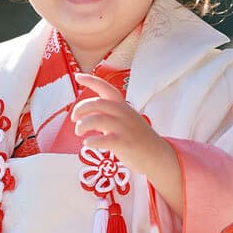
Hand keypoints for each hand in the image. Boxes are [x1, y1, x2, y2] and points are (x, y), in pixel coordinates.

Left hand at [71, 73, 183, 215]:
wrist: (158, 155)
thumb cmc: (137, 138)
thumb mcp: (125, 120)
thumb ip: (107, 114)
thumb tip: (87, 112)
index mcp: (123, 106)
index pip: (106, 88)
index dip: (91, 81)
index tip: (78, 76)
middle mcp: (124, 114)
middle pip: (97, 103)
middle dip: (80, 108)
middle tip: (74, 119)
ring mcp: (125, 128)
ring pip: (97, 120)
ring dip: (83, 125)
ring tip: (79, 133)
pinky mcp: (125, 144)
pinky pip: (103, 140)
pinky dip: (91, 141)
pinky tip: (88, 143)